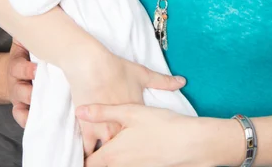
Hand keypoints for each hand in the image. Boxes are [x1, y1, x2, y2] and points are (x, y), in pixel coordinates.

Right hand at [7, 39, 36, 127]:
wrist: (15, 69)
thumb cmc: (27, 53)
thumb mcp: (25, 40)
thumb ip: (31, 32)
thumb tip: (42, 15)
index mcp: (17, 63)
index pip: (18, 67)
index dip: (27, 70)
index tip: (37, 70)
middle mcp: (15, 81)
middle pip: (19, 90)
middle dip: (29, 92)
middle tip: (41, 92)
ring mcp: (18, 95)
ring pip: (20, 105)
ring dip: (31, 107)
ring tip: (44, 109)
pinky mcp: (22, 106)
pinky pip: (21, 117)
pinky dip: (27, 121)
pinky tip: (39, 122)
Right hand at [64, 48, 185, 156]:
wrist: (92, 66)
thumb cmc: (117, 69)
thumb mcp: (142, 74)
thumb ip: (163, 82)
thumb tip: (182, 81)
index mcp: (136, 115)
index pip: (145, 138)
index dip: (146, 145)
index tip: (148, 150)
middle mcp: (121, 127)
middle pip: (127, 151)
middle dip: (127, 154)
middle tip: (130, 156)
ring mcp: (104, 131)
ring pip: (108, 154)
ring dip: (108, 157)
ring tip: (108, 161)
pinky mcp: (87, 129)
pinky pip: (88, 150)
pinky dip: (89, 156)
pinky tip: (90, 160)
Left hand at [76, 104, 206, 166]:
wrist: (191, 143)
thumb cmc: (160, 125)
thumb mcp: (130, 111)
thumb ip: (102, 112)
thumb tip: (79, 111)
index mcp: (111, 156)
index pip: (86, 163)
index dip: (82, 156)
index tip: (80, 147)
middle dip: (94, 157)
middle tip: (93, 145)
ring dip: (110, 159)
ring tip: (111, 143)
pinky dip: (124, 160)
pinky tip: (131, 147)